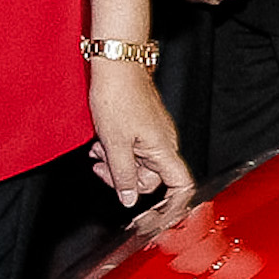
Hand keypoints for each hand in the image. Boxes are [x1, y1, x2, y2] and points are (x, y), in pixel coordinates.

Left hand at [86, 62, 193, 208]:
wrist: (116, 64)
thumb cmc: (118, 96)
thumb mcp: (114, 143)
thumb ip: (122, 175)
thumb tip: (129, 199)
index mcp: (163, 149)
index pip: (180, 185)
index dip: (172, 203)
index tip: (154, 214)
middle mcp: (163, 143)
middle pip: (150, 177)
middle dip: (123, 178)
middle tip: (101, 168)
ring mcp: (153, 133)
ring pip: (136, 162)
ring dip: (115, 163)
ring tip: (97, 152)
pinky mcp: (142, 124)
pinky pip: (132, 147)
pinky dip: (115, 149)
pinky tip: (100, 143)